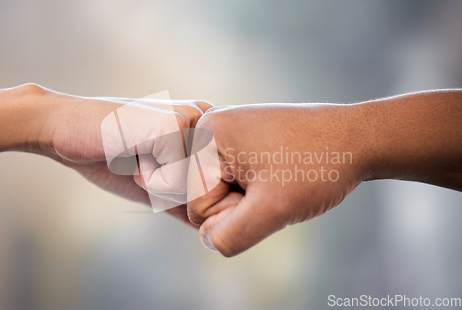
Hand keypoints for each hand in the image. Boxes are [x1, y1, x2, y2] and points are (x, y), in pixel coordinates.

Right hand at [37, 86, 211, 223]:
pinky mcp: (174, 126)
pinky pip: (176, 183)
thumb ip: (187, 203)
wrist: (66, 128)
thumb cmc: (109, 157)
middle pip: (211, 190)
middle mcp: (208, 118)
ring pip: (196, 189)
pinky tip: (131, 152)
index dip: (180, 193)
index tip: (152, 165)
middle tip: (142, 160)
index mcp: (207, 127)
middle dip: (172, 190)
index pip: (219, 187)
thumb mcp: (156, 186)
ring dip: (159, 185)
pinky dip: (149, 180)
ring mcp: (193, 119)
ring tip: (137, 155)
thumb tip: (211, 230)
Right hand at [187, 103, 365, 254]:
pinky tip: (278, 177)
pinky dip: (255, 188)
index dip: (235, 213)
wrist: (358, 139)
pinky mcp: (244, 140)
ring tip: (280, 180)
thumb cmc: (318, 166)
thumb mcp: (273, 209)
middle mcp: (212, 129)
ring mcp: (229, 133)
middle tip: (276, 186)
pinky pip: (234, 180)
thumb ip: (230, 236)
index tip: (269, 191)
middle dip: (240, 205)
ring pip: (222, 192)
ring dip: (250, 198)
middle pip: (206, 198)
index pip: (197, 206)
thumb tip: (209, 240)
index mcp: (207, 136)